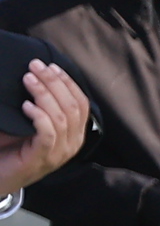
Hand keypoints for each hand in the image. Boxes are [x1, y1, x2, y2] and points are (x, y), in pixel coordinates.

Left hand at [0, 61, 89, 197]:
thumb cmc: (12, 148)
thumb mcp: (32, 124)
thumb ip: (40, 106)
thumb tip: (36, 76)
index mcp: (74, 134)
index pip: (81, 104)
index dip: (68, 83)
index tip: (51, 66)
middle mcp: (71, 144)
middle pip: (72, 107)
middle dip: (54, 82)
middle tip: (35, 66)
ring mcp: (59, 153)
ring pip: (61, 118)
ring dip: (44, 94)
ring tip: (28, 79)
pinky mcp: (42, 159)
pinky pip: (48, 134)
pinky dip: (39, 116)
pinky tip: (26, 106)